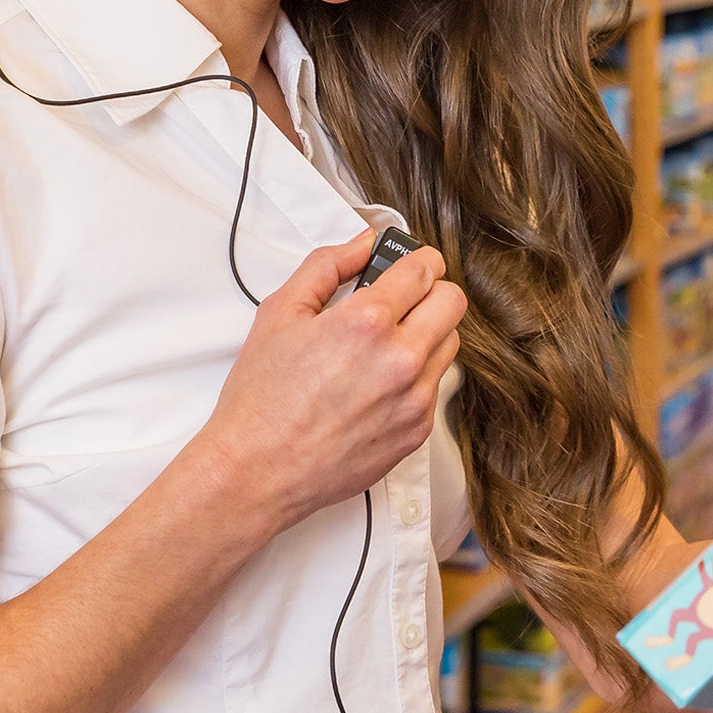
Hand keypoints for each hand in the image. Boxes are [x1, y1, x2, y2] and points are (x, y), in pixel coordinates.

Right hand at [196, 229, 466, 536]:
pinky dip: (416, 377)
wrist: (258, 470)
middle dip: (431, 292)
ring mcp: (414, 399)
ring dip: (427, 334)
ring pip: (450, 345)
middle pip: (453, 303)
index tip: (411, 264)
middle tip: (402, 300)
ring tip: (385, 345)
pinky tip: (378, 383)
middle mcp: (400, 360)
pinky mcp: (417, 431)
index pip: (425, 270)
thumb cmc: (261, 397)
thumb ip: (327, 265)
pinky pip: (435, 387)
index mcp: (366, 322)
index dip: (419, 259)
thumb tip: (363, 243)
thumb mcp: (280, 312)